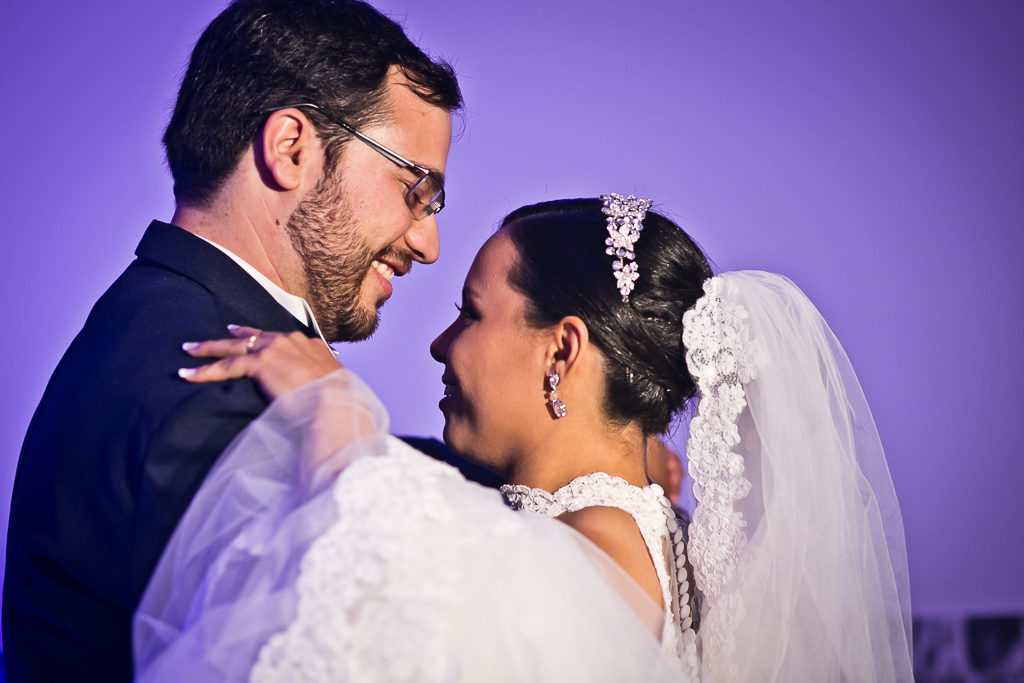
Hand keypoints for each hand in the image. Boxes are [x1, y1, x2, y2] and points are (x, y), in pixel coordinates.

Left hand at [179, 325, 342, 400]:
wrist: (336, 404)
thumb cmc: (339, 403)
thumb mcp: (333, 385)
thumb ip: (318, 382)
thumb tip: (316, 393)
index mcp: (310, 345)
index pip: (279, 337)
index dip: (261, 337)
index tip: (248, 335)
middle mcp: (291, 340)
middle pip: (253, 336)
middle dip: (231, 337)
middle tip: (216, 336)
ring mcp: (275, 349)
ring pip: (234, 347)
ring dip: (210, 349)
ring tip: (190, 351)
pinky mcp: (261, 363)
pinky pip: (227, 365)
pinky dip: (206, 371)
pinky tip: (189, 374)